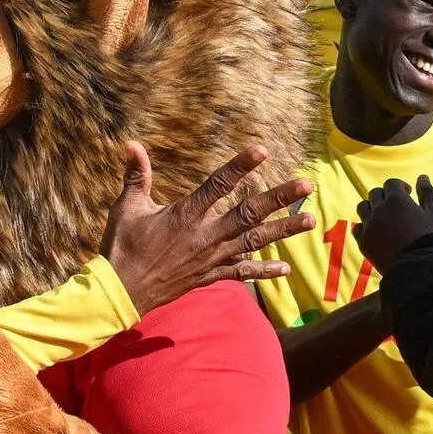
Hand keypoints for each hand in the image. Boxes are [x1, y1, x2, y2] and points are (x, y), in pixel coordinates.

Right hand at [99, 142, 315, 315]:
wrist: (122, 290)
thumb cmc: (122, 246)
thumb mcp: (126, 208)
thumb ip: (135, 175)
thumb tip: (130, 143)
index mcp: (185, 215)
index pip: (218, 184)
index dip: (240, 166)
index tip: (262, 150)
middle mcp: (205, 235)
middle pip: (249, 212)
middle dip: (279, 198)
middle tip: (305, 185)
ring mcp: (211, 257)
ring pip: (254, 241)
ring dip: (283, 230)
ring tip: (310, 220)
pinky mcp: (210, 275)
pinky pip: (242, 272)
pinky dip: (264, 271)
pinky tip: (285, 268)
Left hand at [353, 176, 432, 273]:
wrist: (419, 266)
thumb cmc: (431, 238)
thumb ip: (428, 194)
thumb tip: (422, 178)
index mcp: (396, 200)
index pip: (390, 184)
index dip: (399, 186)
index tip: (407, 194)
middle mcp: (379, 210)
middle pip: (375, 194)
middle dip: (385, 196)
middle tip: (396, 206)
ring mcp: (369, 226)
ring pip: (362, 208)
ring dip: (371, 208)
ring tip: (383, 217)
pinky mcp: (363, 242)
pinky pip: (358, 228)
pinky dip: (365, 226)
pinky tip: (375, 232)